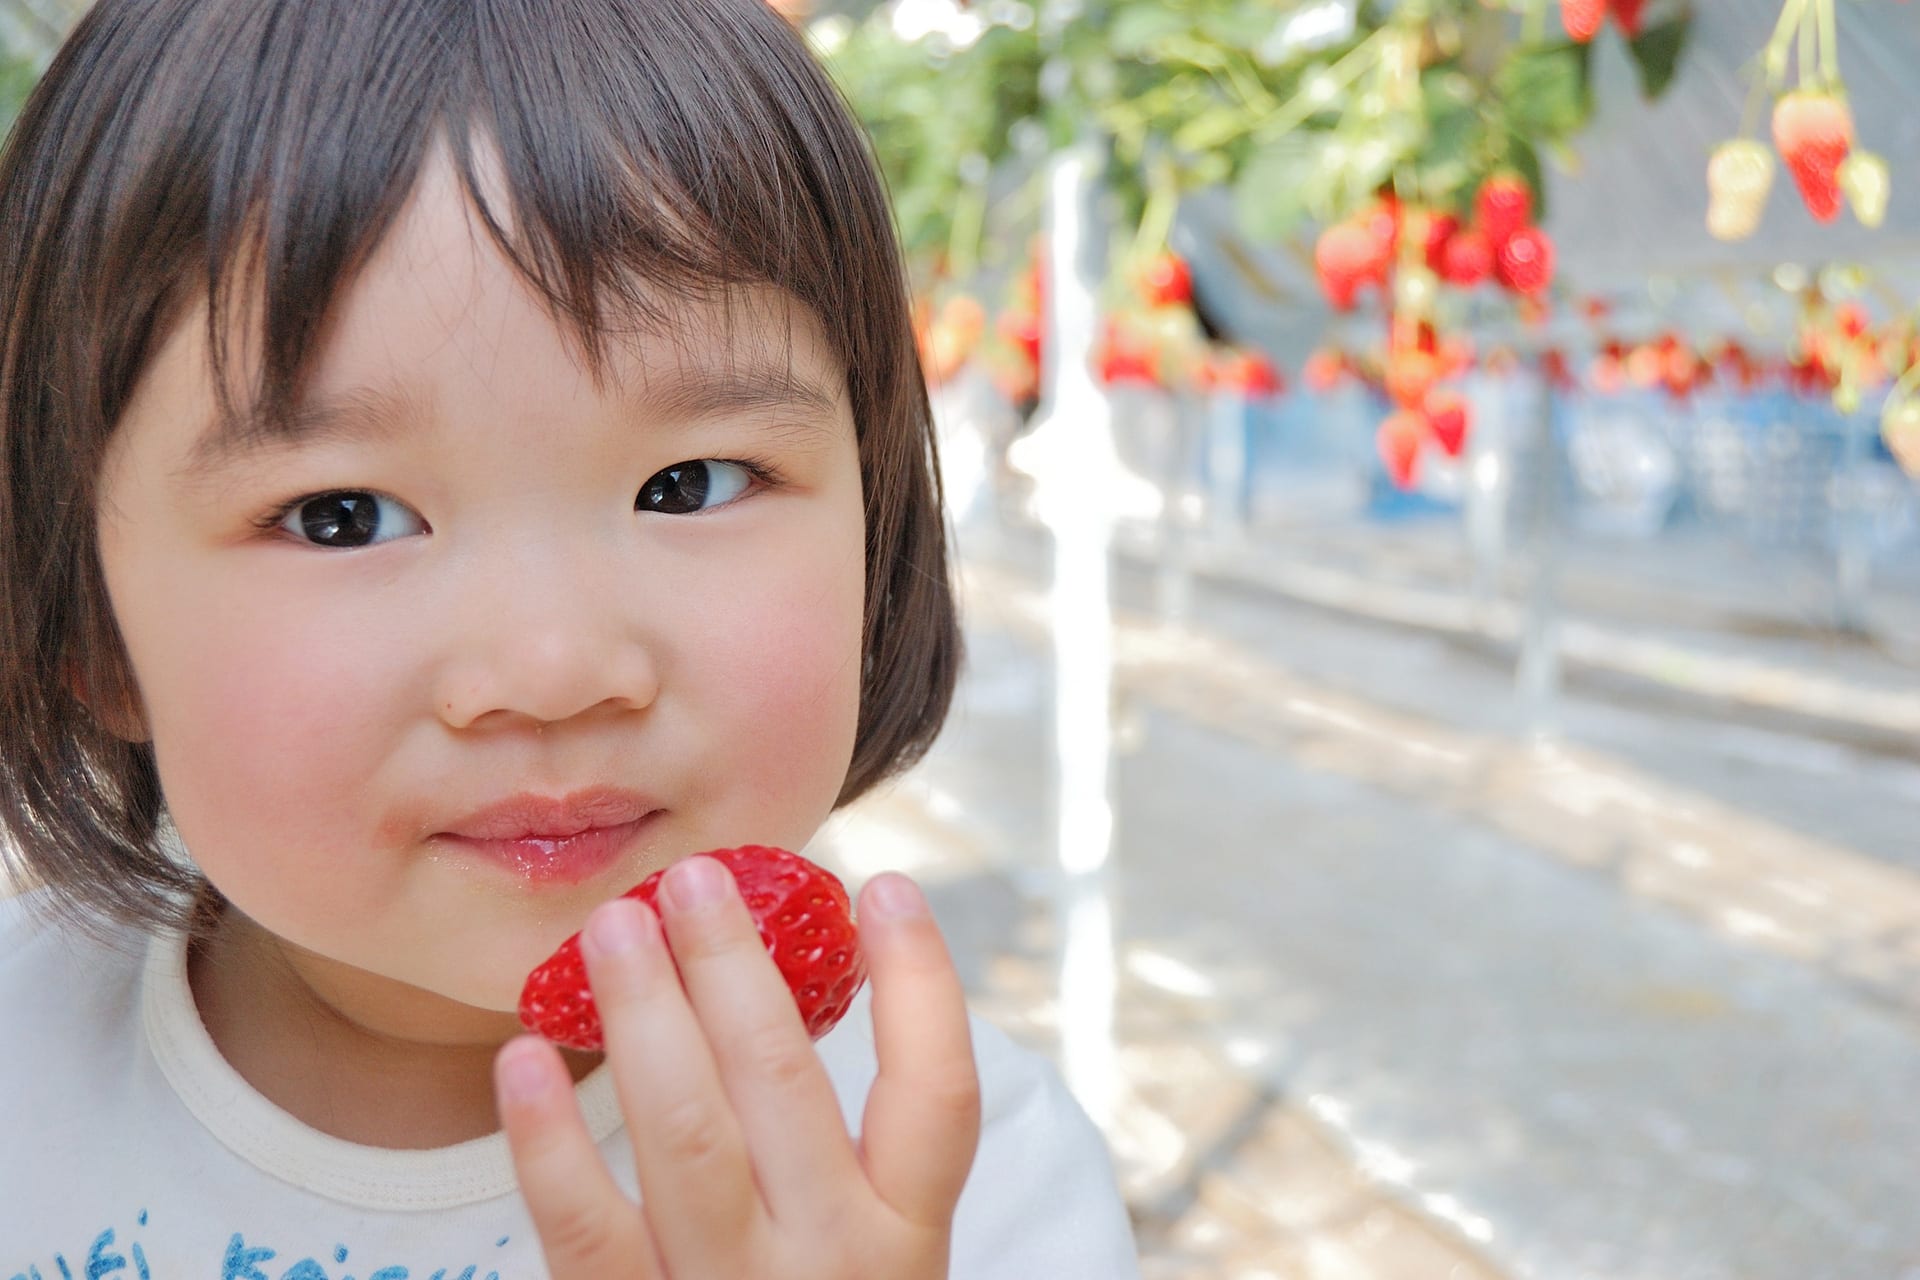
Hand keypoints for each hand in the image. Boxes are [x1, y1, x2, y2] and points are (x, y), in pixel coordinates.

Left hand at [495, 856, 982, 1277]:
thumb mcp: (868, 1261)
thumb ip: (844, 1159)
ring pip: (685, 1134)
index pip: (939, 1092)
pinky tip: (524, 1057)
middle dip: (734, 965)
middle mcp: (835, 1268)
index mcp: (909, 1241)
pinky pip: (585, 1233)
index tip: (882, 886)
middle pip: (785, 1084)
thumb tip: (772, 993)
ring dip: (643, 1017)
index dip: (919, 981)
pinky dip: (548, 1141)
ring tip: (612, 931)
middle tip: (693, 878)